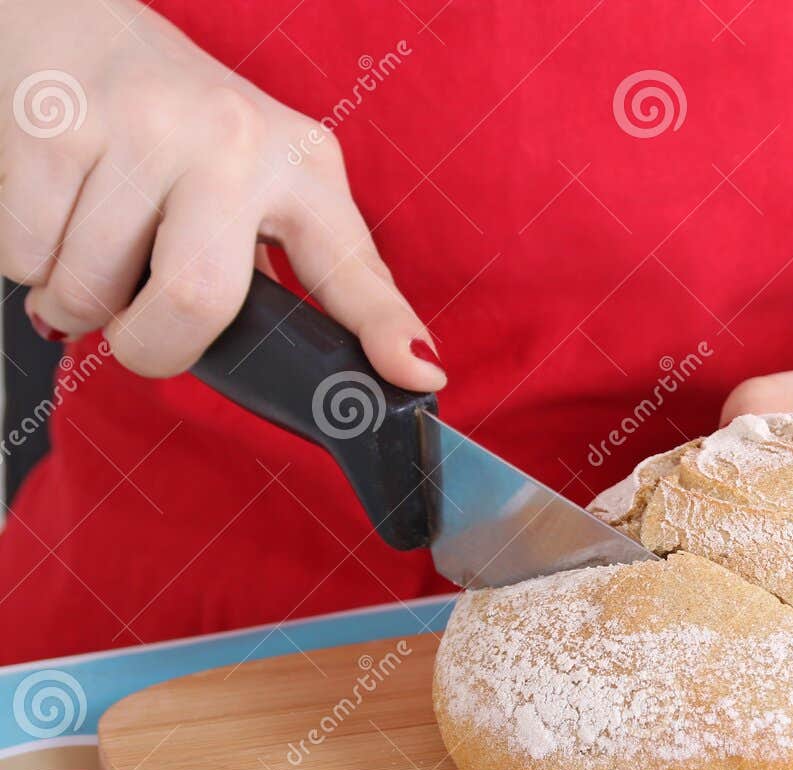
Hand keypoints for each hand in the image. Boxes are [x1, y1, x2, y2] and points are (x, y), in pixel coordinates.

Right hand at [0, 0, 442, 388]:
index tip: (420, 378)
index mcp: (303, 170)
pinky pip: (23, 257)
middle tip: (138, 330)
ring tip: (90, 250)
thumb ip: (301, 273)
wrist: (72, 21)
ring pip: (89, 292)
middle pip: (194, 301)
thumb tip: (370, 377)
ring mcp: (145, 126)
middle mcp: (236, 141)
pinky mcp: (54, 123)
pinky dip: (24, 264)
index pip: (355, 268)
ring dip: (72, 302)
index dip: (387, 332)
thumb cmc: (175, 133)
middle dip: (150, 347)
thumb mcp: (263, 187)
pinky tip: (53, 217)